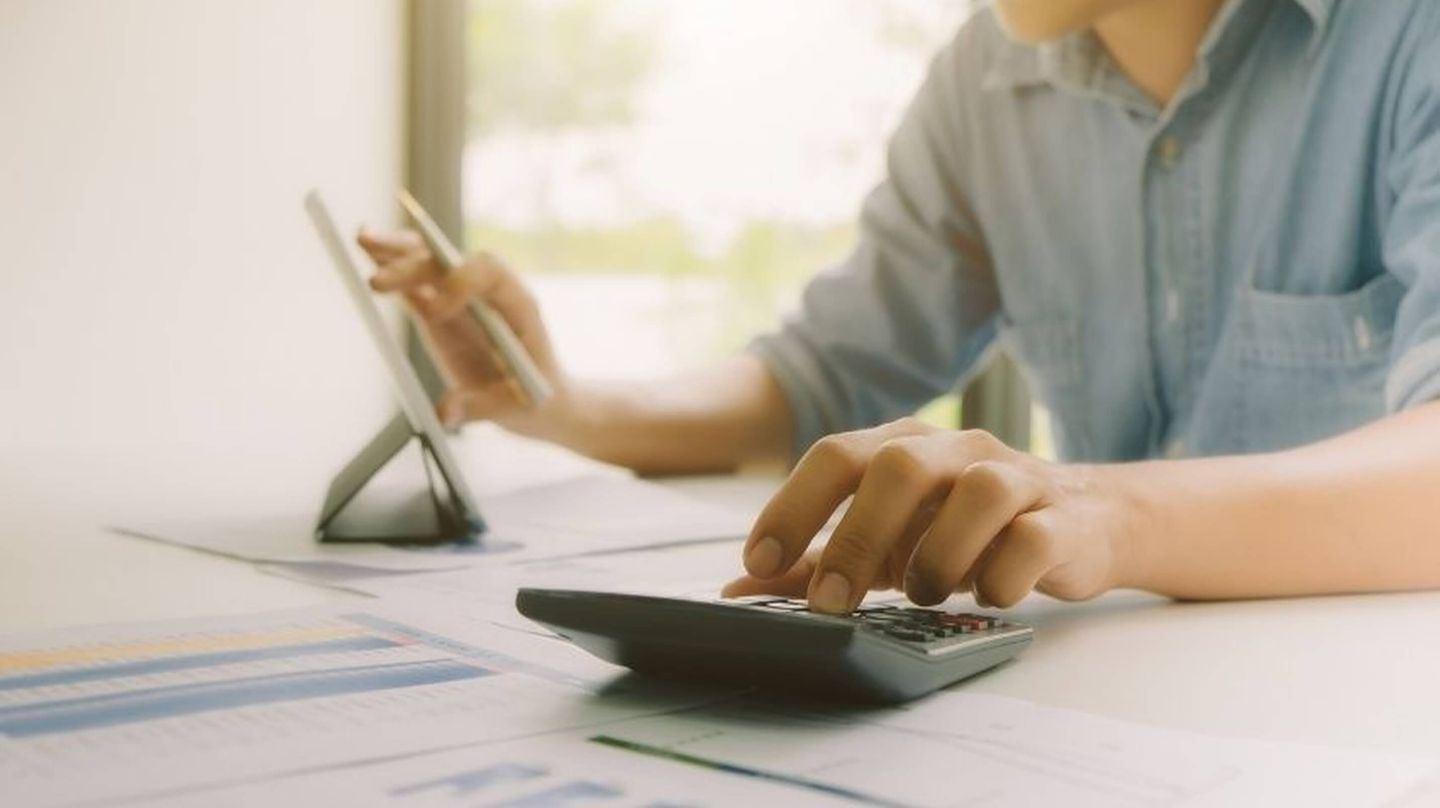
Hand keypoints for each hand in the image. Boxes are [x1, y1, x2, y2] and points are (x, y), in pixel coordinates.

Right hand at [356, 229, 567, 434]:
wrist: (539, 400)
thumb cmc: (535, 399)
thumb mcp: (516, 408)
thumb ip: (481, 406)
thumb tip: (445, 412)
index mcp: (517, 305)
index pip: (489, 272)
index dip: (460, 283)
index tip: (436, 312)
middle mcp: (487, 294)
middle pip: (450, 262)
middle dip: (415, 266)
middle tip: (379, 282)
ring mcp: (462, 300)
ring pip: (429, 263)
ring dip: (397, 252)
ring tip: (364, 239)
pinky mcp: (441, 313)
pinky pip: (415, 285)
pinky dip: (392, 270)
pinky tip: (367, 253)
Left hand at [722, 418, 1131, 611]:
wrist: (1086, 521)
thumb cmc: (967, 531)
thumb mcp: (888, 541)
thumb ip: (818, 560)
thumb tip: (741, 590)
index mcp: (904, 445)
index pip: (836, 456)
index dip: (792, 506)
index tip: (757, 563)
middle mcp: (957, 449)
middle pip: (898, 465)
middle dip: (856, 536)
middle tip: (830, 602)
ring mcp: (1015, 479)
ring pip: (976, 492)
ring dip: (936, 554)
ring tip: (922, 595)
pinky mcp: (1063, 520)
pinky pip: (1034, 538)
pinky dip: (1003, 574)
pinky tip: (987, 595)